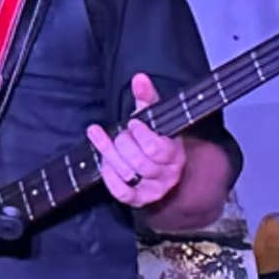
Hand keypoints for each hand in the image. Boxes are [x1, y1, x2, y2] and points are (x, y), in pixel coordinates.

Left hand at [89, 74, 186, 208]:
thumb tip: (139, 78)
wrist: (164, 170)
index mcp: (175, 154)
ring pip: (128, 176)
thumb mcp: (155, 118)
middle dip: (123, 144)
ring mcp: (154, 190)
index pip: (156, 149)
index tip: (132, 123)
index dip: (139, 134)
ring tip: (105, 142)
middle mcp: (167, 175)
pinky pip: (121, 193)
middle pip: (140, 163)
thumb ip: (147, 98)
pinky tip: (103, 162)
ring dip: (111, 156)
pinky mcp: (139, 200)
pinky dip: (109, 176)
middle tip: (121, 134)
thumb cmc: (157, 140)